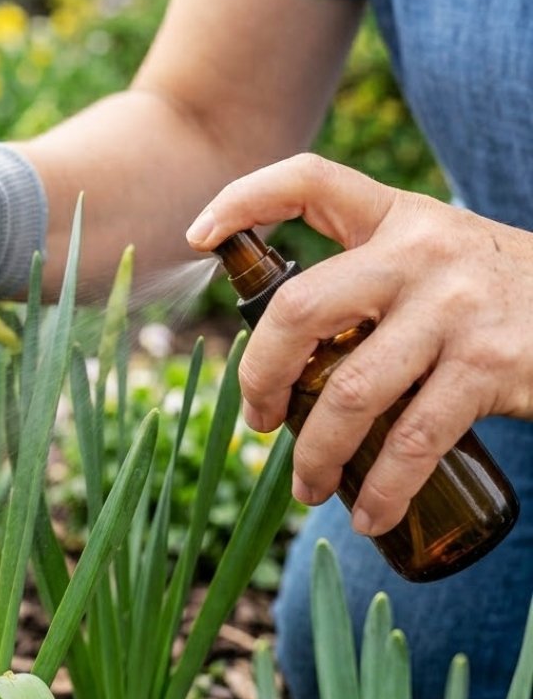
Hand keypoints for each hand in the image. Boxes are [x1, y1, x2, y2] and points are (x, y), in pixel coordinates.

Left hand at [185, 153, 532, 535]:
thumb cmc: (499, 294)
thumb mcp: (437, 258)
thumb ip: (373, 278)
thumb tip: (286, 351)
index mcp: (398, 217)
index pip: (309, 180)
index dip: (244, 199)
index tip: (199, 236)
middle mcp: (421, 251)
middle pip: (299, 308)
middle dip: (259, 374)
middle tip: (255, 418)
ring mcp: (456, 308)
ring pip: (349, 392)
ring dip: (314, 453)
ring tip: (306, 486)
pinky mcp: (489, 366)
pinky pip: (412, 441)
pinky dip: (381, 490)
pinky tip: (369, 518)